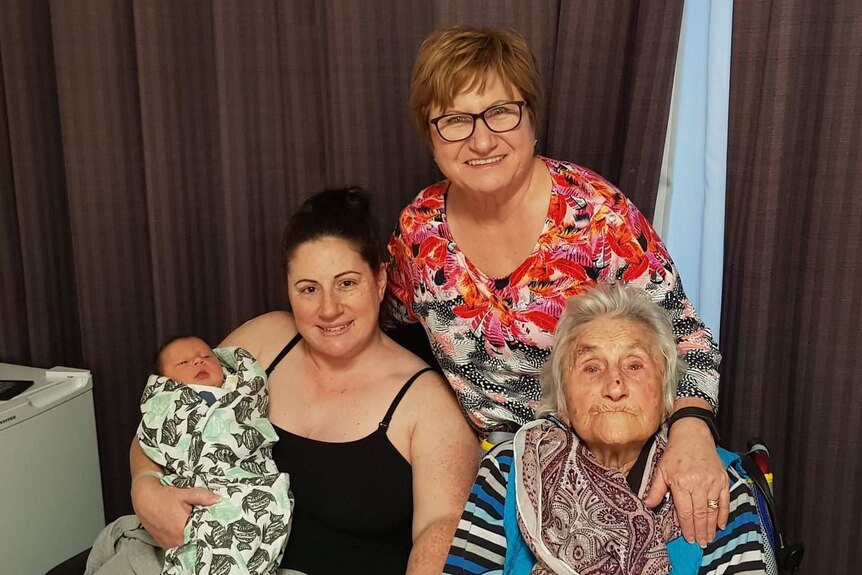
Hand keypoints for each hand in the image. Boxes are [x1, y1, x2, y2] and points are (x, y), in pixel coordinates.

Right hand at [131, 475, 219, 548]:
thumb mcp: (184, 493)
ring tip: (197, 527)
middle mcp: (174, 540)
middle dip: (202, 534)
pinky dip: (184, 538)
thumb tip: (218, 499)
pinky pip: (178, 545)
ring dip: (192, 537)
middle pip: (194, 541)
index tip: (216, 526)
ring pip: (186, 544)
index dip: (209, 531)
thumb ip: (202, 497)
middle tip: (208, 525)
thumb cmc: (162, 496)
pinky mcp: (164, 543)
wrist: (144, 498)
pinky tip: (187, 529)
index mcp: (181, 529)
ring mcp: (168, 543)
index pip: (201, 536)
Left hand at [644, 417, 728, 546]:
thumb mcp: (661, 470)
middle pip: (700, 514)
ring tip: (709, 538)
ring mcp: (713, 482)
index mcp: (681, 482)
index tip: (688, 538)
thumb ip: (655, 490)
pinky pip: (724, 501)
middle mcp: (698, 484)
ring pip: (712, 510)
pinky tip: (721, 524)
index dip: (686, 527)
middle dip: (700, 531)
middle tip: (700, 543)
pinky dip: (723, 514)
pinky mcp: (723, 480)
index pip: (685, 511)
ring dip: (711, 527)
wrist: (692, 435)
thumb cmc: (676, 452)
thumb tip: (647, 505)